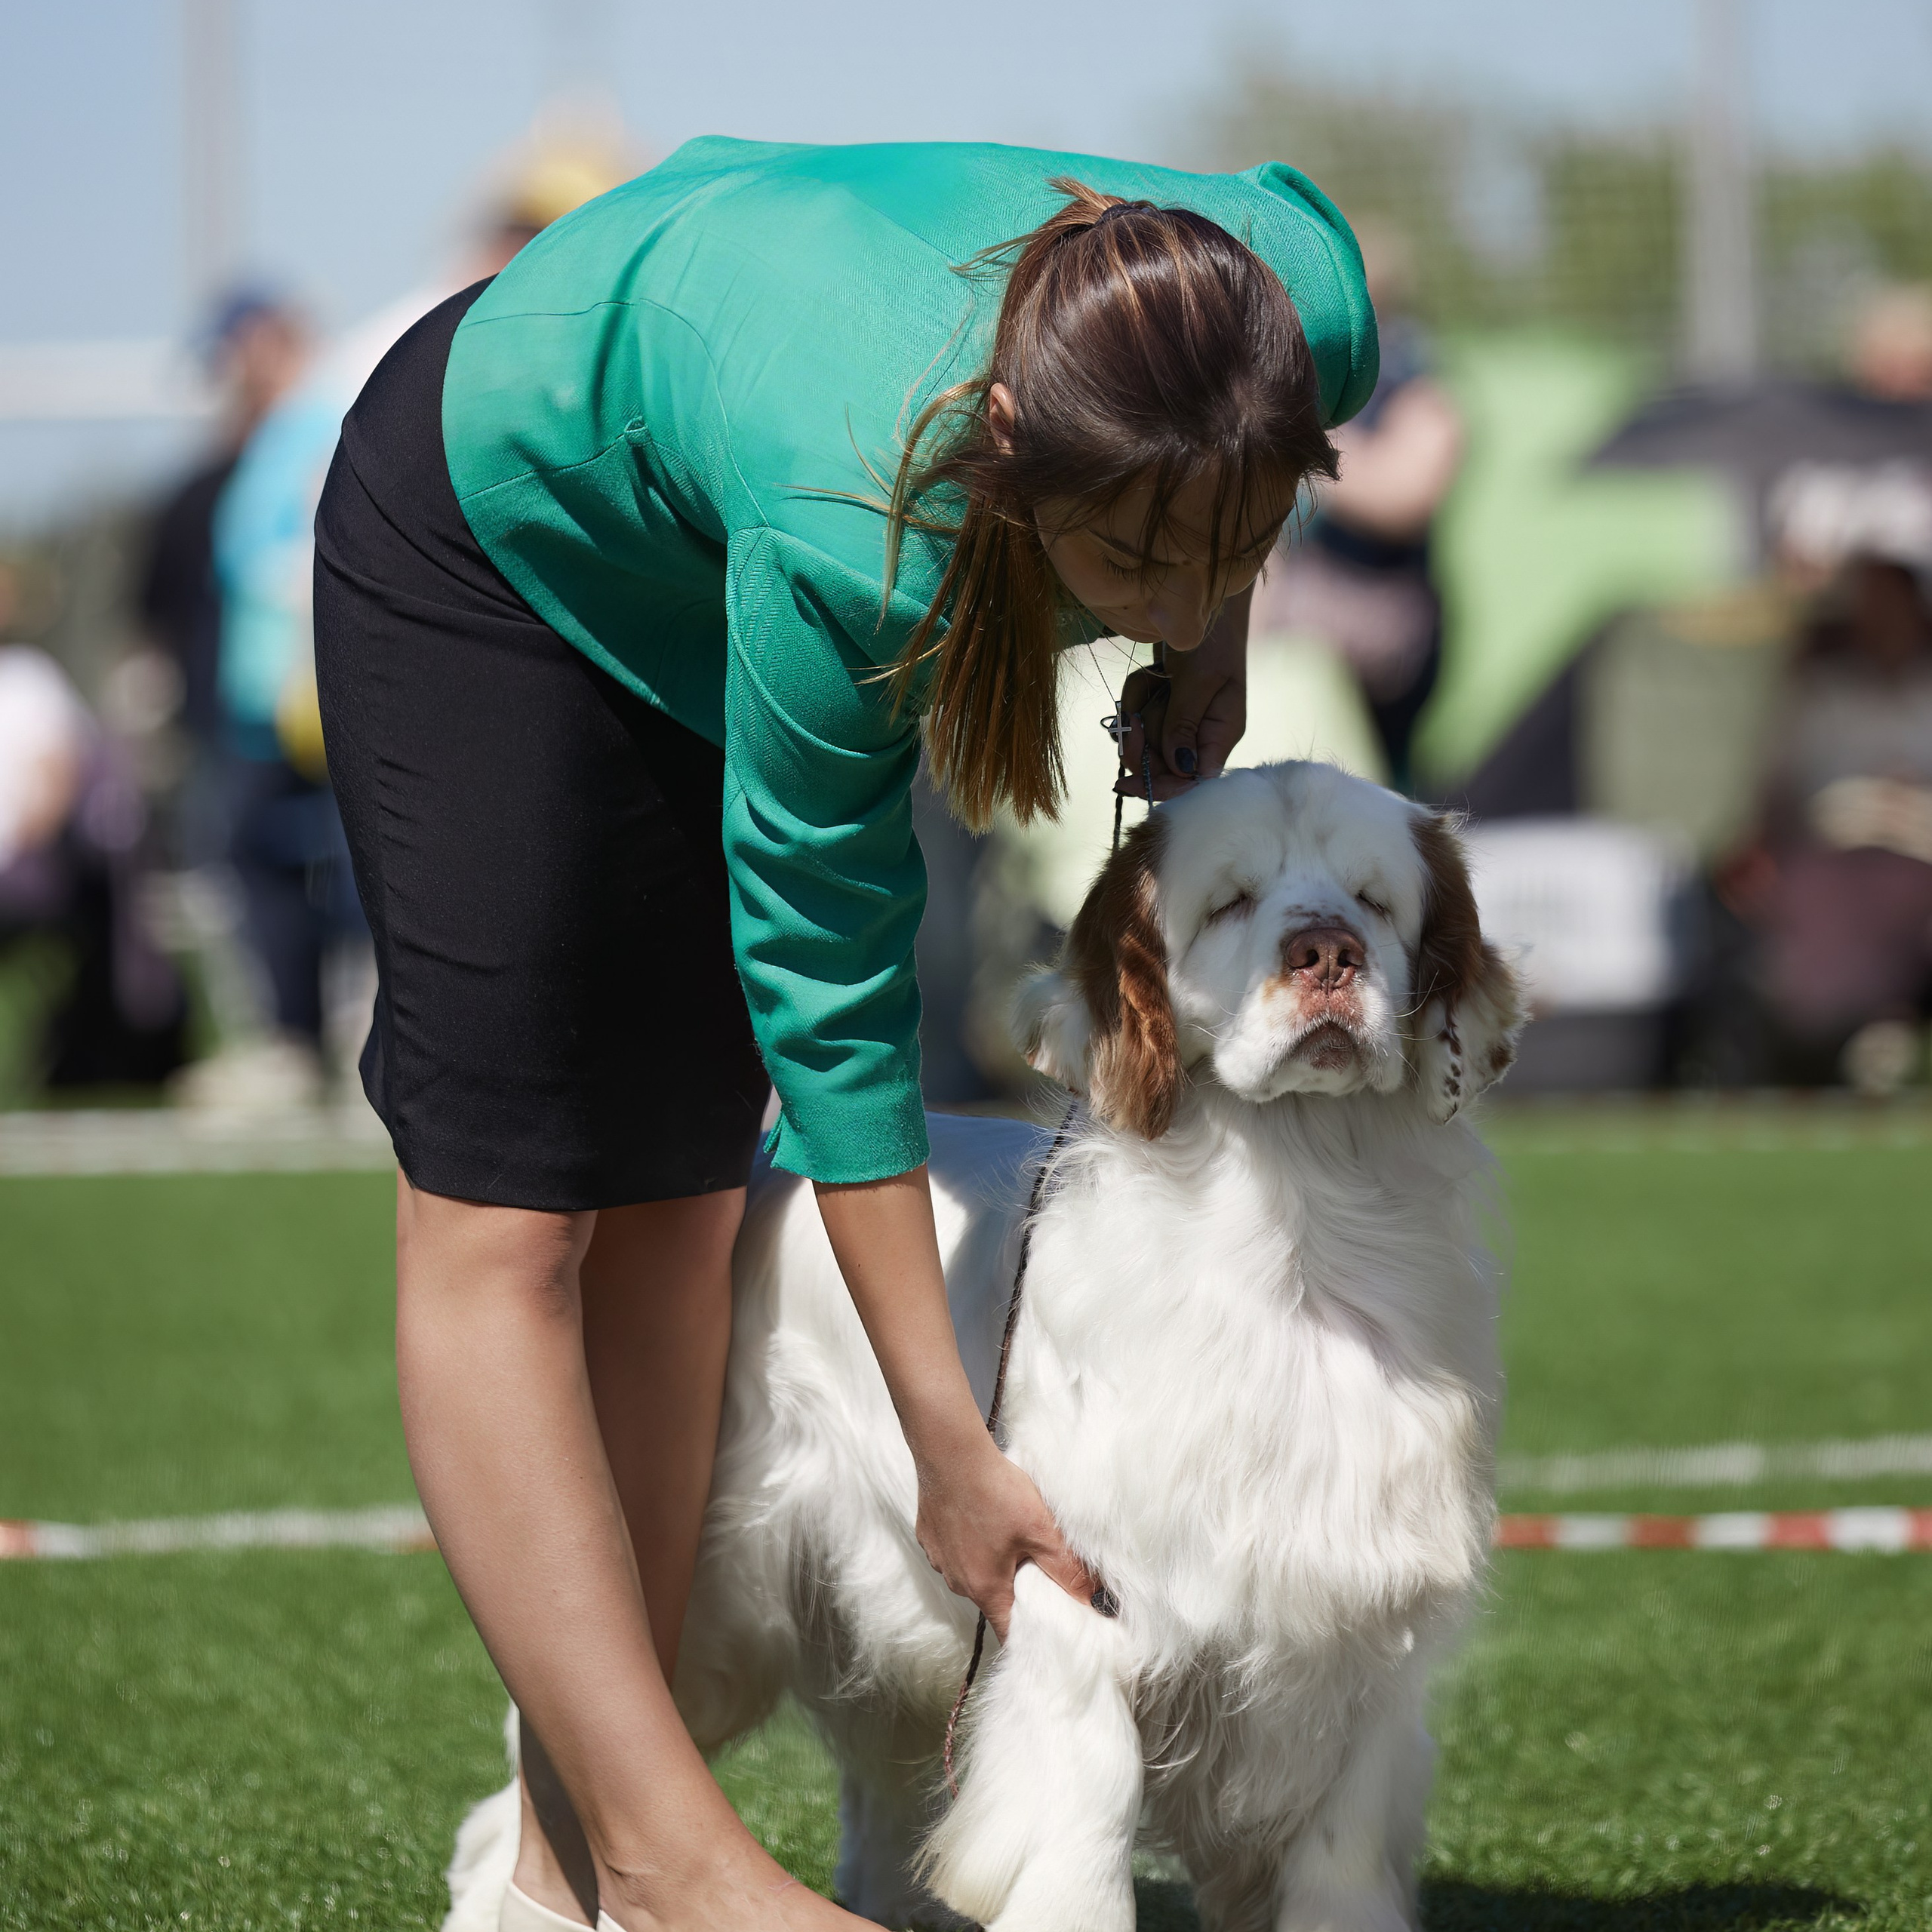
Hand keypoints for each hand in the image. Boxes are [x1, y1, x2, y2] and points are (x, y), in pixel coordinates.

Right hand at [913, 1427, 1097, 1642]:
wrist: (949, 1452)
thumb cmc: (994, 1491)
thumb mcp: (1041, 1530)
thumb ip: (1067, 1568)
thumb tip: (1091, 1596)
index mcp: (985, 1588)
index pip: (1008, 1630)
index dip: (1031, 1631)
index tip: (1048, 1627)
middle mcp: (957, 1580)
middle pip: (993, 1597)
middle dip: (1016, 1587)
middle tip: (1038, 1564)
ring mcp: (939, 1558)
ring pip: (973, 1571)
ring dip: (993, 1561)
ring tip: (1010, 1532)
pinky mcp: (930, 1535)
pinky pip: (956, 1549)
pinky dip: (972, 1541)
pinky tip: (984, 1515)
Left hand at [1112, 586, 1249, 800]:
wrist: (1198, 604)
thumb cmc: (1210, 637)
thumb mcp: (1200, 679)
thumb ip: (1185, 723)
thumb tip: (1181, 768)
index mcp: (1221, 734)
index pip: (1193, 780)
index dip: (1161, 787)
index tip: (1125, 784)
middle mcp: (1201, 735)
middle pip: (1160, 764)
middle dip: (1141, 741)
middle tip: (1129, 722)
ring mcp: (1179, 722)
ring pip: (1143, 739)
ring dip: (1139, 708)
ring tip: (1153, 677)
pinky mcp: (1162, 708)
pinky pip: (1135, 715)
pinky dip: (1135, 695)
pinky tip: (1149, 674)